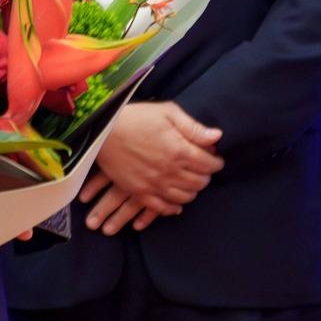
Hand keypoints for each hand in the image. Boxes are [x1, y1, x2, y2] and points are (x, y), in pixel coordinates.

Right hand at [83, 101, 221, 232]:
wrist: (102, 131)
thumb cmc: (135, 117)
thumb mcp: (167, 112)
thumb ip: (193, 127)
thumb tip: (217, 137)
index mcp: (179, 150)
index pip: (210, 164)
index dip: (216, 162)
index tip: (215, 159)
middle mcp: (169, 171)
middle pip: (199, 182)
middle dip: (206, 176)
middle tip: (203, 170)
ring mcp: (154, 184)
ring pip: (184, 197)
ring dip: (192, 191)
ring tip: (191, 183)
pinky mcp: (139, 191)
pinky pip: (161, 207)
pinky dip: (172, 208)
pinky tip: (176, 204)